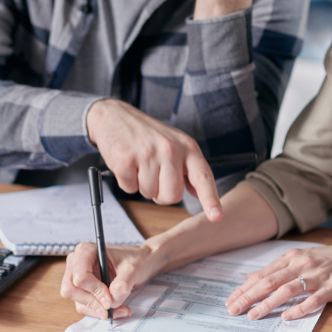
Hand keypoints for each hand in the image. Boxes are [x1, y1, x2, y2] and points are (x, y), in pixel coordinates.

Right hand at [60, 241, 163, 318]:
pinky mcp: (83, 290)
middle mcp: (77, 264)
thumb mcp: (133, 268)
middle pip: (71, 290)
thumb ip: (123, 283)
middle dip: (92, 302)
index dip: (94, 290)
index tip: (110, 300)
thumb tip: (112, 300)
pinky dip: (100, 311)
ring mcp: (78, 278)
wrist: (141, 263)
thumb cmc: (136, 259)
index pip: (80, 276)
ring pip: (78, 301)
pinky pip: (85, 306)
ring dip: (98, 310)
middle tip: (111, 308)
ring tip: (121, 309)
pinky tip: (117, 309)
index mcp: (86, 251)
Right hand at [87, 99, 221, 220]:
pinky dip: (127, 181)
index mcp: (188, 147)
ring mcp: (148, 153)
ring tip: (140, 164)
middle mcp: (171, 149)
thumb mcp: (175, 144)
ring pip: (150, 194)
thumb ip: (188, 169)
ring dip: (143, 186)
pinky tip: (128, 163)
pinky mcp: (126, 159)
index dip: (210, 199)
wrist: (115, 116)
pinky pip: (129, 189)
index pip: (203, 177)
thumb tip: (198, 193)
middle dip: (161, 194)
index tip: (216, 216)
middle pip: (172, 195)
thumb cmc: (148, 134)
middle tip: (154, 175)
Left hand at [225, 243, 331, 320]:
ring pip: (287, 290)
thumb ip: (275, 269)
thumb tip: (250, 278)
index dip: (245, 288)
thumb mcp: (299, 258)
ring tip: (254, 315)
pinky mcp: (330, 287)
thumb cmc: (329, 260)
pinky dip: (299, 308)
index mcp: (291, 257)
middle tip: (234, 309)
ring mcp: (315, 276)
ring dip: (268, 303)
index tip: (231, 300)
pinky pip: (312, 299)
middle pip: (270, 282)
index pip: (263, 274)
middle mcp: (301, 264)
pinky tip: (287, 317)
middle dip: (249, 297)